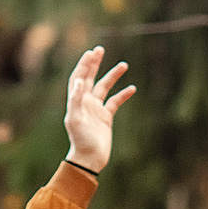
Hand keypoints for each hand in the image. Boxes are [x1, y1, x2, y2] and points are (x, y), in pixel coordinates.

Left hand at [62, 47, 134, 171]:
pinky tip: (132, 88)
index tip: (91, 53)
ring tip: (124, 65)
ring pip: (105, 88)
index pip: (79, 77)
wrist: (89, 159)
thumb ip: (76, 100)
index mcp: (77, 101)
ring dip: (113, 76)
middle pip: (90, 78)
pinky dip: (123, 95)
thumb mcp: (75, 119)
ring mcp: (96, 109)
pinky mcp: (106, 118)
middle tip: (100, 49)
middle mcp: (85, 102)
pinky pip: (115, 102)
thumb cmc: (80, 140)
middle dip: (95, 64)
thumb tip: (80, 81)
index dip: (84, 65)